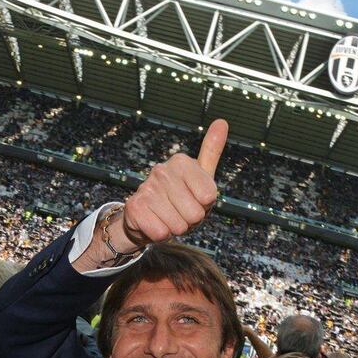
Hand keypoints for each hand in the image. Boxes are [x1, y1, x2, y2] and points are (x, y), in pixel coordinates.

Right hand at [111, 119, 226, 250]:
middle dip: (191, 220)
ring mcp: (147, 187)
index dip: (205, 206)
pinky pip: (161, 233)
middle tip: (180, 212)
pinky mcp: (134, 207)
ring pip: (178, 225)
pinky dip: (161, 235)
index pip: (209, 197)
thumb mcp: (200, 176)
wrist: (147, 217)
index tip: (195, 200)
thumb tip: (222, 121)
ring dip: (176, 228)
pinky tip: (155, 223)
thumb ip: (211, 151)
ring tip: (169, 218)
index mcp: (182, 162)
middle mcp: (162, 170)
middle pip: (195, 213)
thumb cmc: (181, 197)